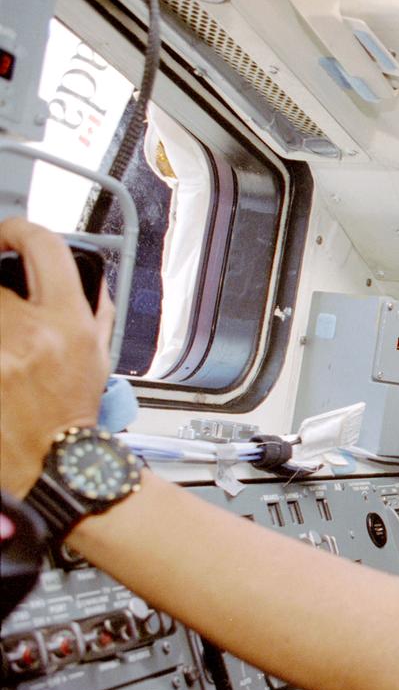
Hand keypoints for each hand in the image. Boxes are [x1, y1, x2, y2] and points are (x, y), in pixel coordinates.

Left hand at [0, 218, 113, 494]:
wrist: (51, 460)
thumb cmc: (73, 413)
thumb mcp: (97, 357)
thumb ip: (93, 311)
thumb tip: (83, 278)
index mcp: (68, 323)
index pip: (42, 247)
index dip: (20, 230)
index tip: (10, 234)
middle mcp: (29, 333)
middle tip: (6, 296)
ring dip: (0, 318)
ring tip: (11, 337)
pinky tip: (6, 363)